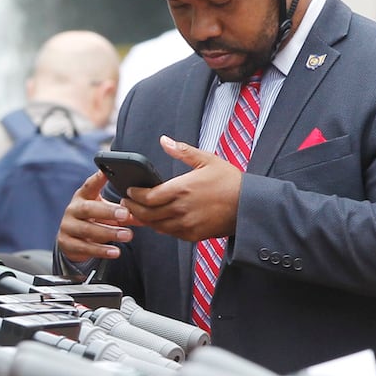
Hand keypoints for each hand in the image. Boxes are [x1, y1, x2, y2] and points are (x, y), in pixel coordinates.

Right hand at [56, 170, 136, 261]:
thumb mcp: (107, 215)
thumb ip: (124, 214)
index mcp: (83, 197)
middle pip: (88, 208)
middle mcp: (73, 210)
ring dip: (109, 233)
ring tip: (127, 235)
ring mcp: (68, 227)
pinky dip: (101, 250)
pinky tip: (115, 251)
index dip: (97, 178)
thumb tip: (146, 216)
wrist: (72, 242)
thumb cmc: (94, 221)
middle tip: (125, 214)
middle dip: (108, 211)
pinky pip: (85, 247)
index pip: (90, 185)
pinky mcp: (67, 244)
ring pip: (87, 229)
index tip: (107, 172)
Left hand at [121, 135, 242, 241]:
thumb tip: (164, 140)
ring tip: (138, 212)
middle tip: (126, 204)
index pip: (148, 196)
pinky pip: (170, 233)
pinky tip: (157, 221)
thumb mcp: (207, 160)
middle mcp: (181, 209)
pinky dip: (161, 228)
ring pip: (157, 226)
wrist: (249, 206)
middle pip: (148, 213)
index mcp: (182, 188)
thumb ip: (183, 151)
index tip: (129, 191)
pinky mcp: (194, 235)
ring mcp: (187, 224)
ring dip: (145, 220)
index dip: (135, 195)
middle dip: (134, 208)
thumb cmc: (229, 181)